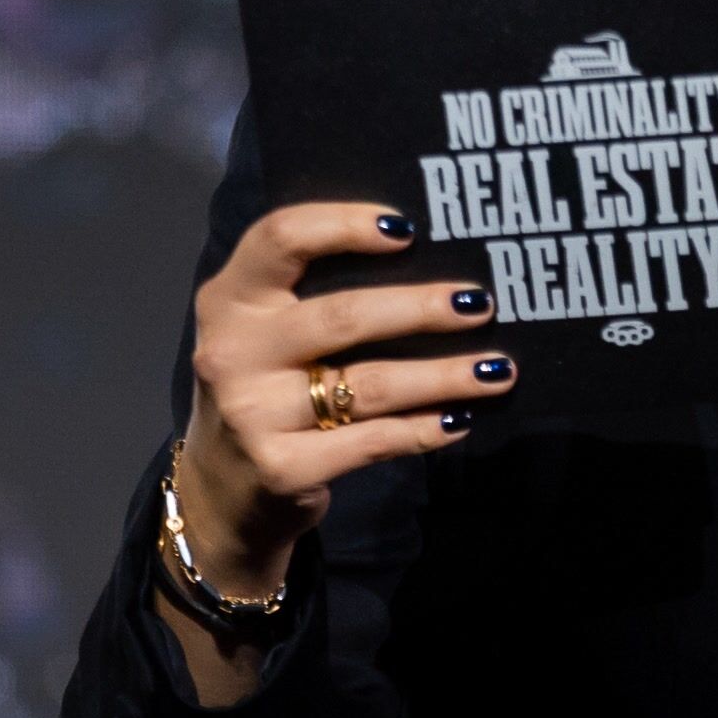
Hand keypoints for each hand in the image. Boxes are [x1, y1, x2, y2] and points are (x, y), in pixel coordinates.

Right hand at [160, 204, 504, 691]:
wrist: (220, 492)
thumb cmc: (263, 390)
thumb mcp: (265, 332)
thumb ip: (314, 293)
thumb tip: (429, 261)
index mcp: (228, 300)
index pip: (281, 238)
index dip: (345, 225)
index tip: (409, 228)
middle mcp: (232, 352)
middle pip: (341, 316)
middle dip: (421, 308)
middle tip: (480, 303)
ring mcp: (252, 414)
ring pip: (369, 384)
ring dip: (443, 375)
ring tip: (497, 369)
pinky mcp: (281, 469)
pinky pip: (372, 441)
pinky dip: (424, 430)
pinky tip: (460, 419)